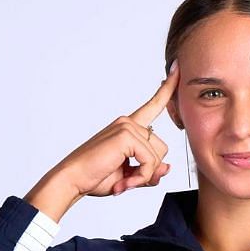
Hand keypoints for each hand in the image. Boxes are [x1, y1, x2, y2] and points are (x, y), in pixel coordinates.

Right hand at [25, 65, 178, 222]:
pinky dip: (141, 176)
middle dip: (150, 170)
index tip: (177, 68)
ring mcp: (126, 126)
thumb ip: (150, 170)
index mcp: (128, 127)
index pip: (153, 106)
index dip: (167, 89)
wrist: (72, 181)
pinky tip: (124, 182)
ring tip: (123, 181)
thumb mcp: (131, 176)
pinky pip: (150, 161)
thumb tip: (168, 167)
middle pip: (162, 149)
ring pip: (158, 156)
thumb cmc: (96, 177)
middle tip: (128, 181)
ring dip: (144, 175)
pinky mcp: (125, 135)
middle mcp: (128, 123)